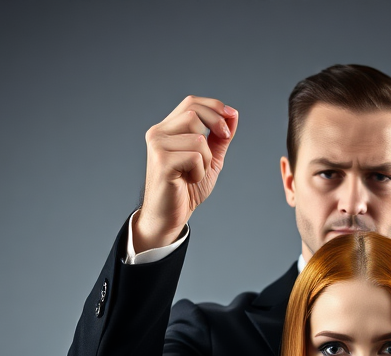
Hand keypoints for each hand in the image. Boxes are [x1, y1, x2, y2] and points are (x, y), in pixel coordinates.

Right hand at [132, 95, 238, 251]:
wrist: (169, 217)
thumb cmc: (186, 190)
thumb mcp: (209, 161)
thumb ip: (219, 139)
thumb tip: (233, 115)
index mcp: (168, 129)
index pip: (192, 103)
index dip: (214, 107)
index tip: (232, 117)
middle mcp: (159, 132)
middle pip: (194, 113)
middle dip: (215, 130)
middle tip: (215, 155)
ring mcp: (158, 145)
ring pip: (198, 138)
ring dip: (207, 160)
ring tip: (195, 174)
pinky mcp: (162, 161)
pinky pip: (195, 157)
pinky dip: (200, 172)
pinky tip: (189, 181)